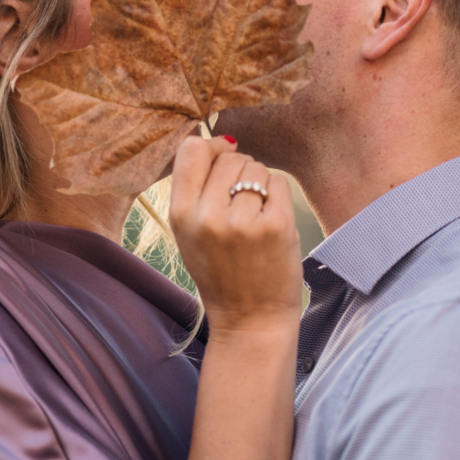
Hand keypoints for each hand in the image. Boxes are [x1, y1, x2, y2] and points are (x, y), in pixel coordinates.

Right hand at [169, 135, 302, 335]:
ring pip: (256, 168)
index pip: (191, 149)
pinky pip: (278, 183)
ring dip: (260, 184)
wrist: (250, 319)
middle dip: (240, 170)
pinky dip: (278, 197)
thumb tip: (219, 140)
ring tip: (255, 217)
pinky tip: (272, 222)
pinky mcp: (275, 226)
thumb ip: (195, 188)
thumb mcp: (189, 232)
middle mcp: (208, 216)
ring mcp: (242, 222)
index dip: (211, 147)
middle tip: (243, 203)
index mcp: (180, 215)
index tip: (223, 158)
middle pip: (229, 158)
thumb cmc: (220, 271)